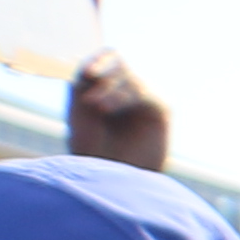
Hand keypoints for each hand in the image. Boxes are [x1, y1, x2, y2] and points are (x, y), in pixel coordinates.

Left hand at [65, 50, 169, 171]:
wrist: (112, 178)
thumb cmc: (91, 151)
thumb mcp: (79, 113)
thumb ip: (82, 84)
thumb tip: (88, 63)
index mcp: (105, 88)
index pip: (106, 60)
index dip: (97, 60)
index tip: (85, 71)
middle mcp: (126, 91)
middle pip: (118, 63)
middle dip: (102, 71)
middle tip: (88, 90)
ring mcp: (144, 100)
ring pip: (129, 76)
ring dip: (109, 87)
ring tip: (95, 106)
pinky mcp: (160, 110)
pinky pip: (143, 91)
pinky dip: (122, 95)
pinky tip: (105, 108)